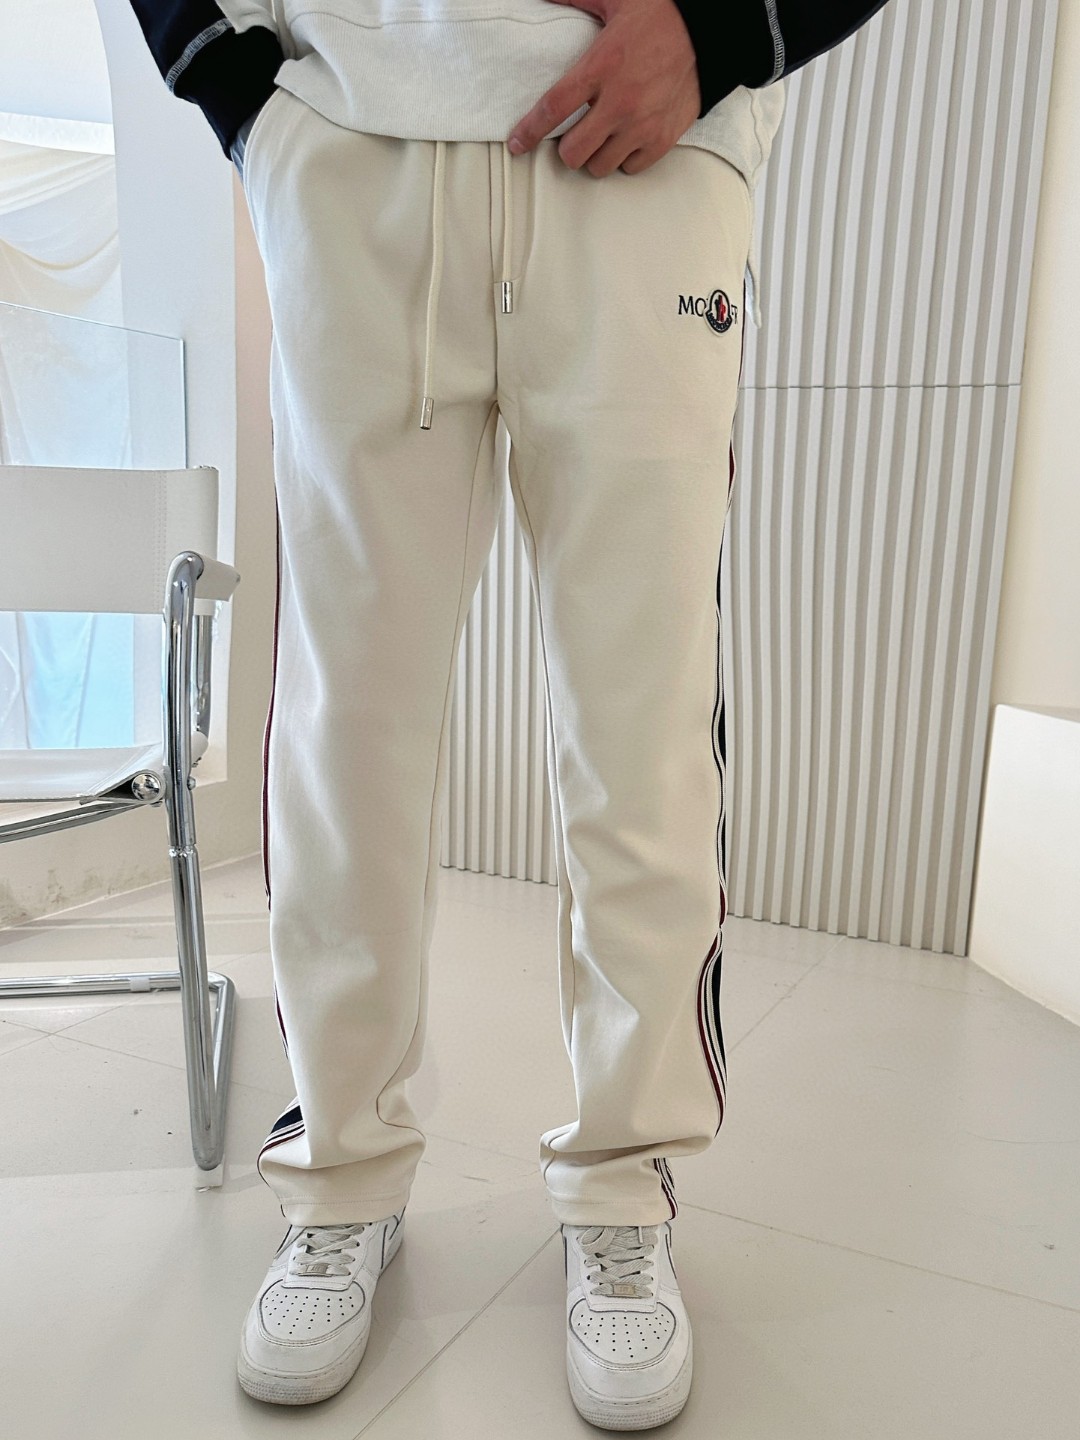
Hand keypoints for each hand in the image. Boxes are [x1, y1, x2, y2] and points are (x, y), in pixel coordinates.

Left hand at [506, 0, 700, 176]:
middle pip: (573, 153)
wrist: (708, 31)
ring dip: (594, 155)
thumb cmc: (660, 13)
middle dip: (567, 147)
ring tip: (601, 137)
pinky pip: (629, 168)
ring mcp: (642, 125)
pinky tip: (625, 140)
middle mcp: (620, 102)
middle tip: (573, 134)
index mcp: (601, 66)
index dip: (529, 131)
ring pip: (599, 166)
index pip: (553, 109)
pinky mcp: (663, 139)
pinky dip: (623, 159)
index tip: (518, 144)